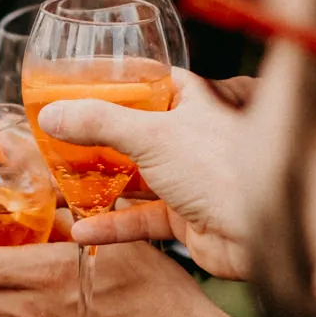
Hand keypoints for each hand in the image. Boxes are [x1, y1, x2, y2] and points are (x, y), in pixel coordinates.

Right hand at [38, 71, 257, 279]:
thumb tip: (53, 114)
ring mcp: (188, 178)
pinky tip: (81, 230)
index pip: (147, 84)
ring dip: (97, 186)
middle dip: (94, 142)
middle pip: (133, 134)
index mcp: (192, 102)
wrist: (262, 232)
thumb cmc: (223, 168)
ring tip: (57, 190)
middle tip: (55, 144)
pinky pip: (141, 218)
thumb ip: (99, 123)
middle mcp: (190, 137)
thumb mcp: (153, 134)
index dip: (112, 85)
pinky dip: (112, 225)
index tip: (75, 90)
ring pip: (134, 179)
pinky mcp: (185, 218)